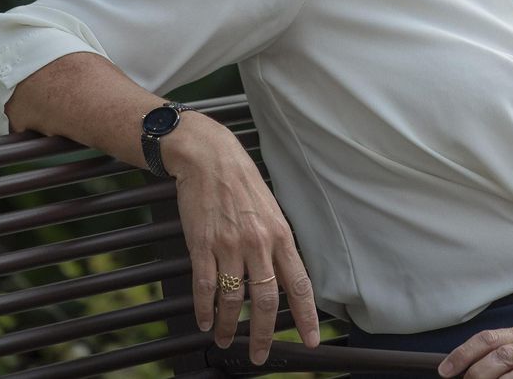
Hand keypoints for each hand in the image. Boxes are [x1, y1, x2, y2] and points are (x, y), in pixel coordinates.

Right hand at [168, 117, 320, 364]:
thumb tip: (284, 275)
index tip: (310, 340)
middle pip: (266, 301)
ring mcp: (229, 245)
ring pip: (234, 299)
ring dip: (230, 326)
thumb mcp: (271, 210)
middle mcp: (258, 243)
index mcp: (280, 235)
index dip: (306, 317)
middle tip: (260, 355)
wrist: (208, 157)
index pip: (299, 285)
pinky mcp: (202, 245)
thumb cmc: (241, 182)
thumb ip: (277, 243)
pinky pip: (205, 286)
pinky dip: (205, 309)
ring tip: (226, 339)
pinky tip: (206, 321)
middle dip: (264, 335)